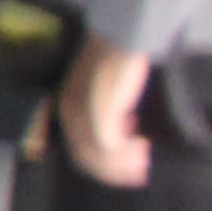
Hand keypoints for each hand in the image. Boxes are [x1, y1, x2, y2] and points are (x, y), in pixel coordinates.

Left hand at [60, 44, 153, 187]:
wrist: (119, 39)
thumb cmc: (116, 61)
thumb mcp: (107, 90)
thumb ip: (108, 112)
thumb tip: (122, 131)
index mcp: (68, 107)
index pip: (79, 150)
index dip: (102, 165)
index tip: (126, 162)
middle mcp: (71, 114)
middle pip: (87, 159)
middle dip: (114, 170)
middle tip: (140, 169)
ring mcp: (83, 115)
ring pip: (99, 157)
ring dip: (122, 165)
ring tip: (143, 160)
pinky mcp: (99, 114)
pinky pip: (110, 147)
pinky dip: (126, 153)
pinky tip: (142, 145)